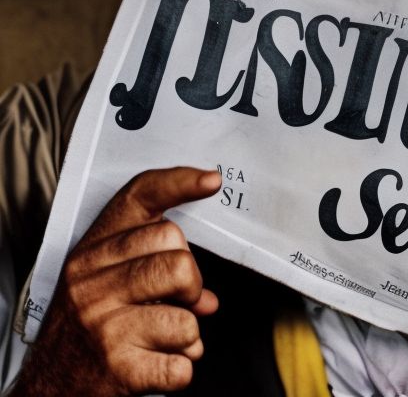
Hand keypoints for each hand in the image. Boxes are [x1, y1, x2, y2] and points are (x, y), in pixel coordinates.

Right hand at [11, 167, 221, 396]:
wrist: (49, 392)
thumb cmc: (86, 332)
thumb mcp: (104, 287)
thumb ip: (154, 274)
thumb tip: (208, 300)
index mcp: (91, 254)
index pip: (138, 200)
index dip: (179, 184)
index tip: (210, 181)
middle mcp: (92, 282)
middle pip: (180, 258)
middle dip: (191, 287)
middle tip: (175, 304)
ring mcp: (104, 324)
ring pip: (189, 314)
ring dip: (187, 333)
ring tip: (162, 340)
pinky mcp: (119, 366)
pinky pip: (184, 363)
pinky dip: (180, 370)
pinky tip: (157, 367)